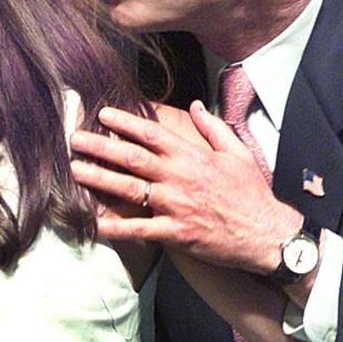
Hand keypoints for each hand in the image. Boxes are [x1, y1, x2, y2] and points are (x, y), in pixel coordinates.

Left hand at [70, 101, 301, 273]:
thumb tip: (195, 106)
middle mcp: (179, 178)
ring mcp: (175, 206)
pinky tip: (94, 223)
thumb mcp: (238, 153)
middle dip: (100, 147)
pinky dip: (115, 227)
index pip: (151, 133)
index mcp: (192, 157)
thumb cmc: (253, 194)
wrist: (268, 235)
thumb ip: (213, 128)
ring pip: (128, 189)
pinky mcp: (175, 233)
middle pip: (131, 158)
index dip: (124, 122)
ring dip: (98, 179)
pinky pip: (139, 229)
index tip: (102, 115)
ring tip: (74, 171)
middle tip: (75, 140)